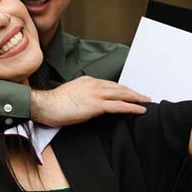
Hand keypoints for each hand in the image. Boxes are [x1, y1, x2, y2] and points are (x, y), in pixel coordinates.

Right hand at [31, 76, 149, 126]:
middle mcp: (94, 84)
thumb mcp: (71, 95)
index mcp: (87, 81)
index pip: (110, 85)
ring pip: (122, 95)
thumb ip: (83, 96)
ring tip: (146, 102)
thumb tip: (90, 105)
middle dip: (134, 92)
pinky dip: (132, 107)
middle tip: (145, 97)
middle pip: (119, 88)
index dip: (122, 90)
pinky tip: (140, 110)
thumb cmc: (53, 104)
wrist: (44, 105)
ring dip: (137, 98)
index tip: (130, 93)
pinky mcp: (96, 105)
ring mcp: (96, 94)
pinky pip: (119, 106)